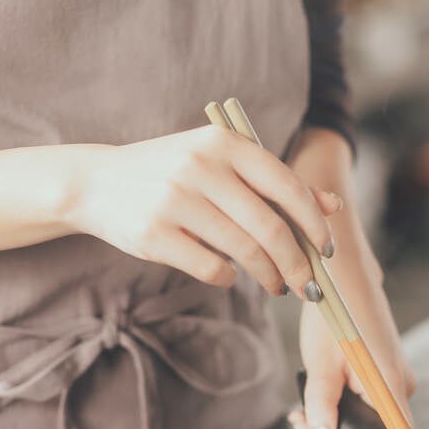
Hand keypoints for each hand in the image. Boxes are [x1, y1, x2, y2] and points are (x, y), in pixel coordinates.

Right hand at [67, 126, 340, 298]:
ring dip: (269, 276)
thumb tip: (332, 205)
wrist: (97, 183)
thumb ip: (275, 182)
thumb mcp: (222, 164)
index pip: (287, 186)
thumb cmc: (173, 173)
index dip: (314, 224)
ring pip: (244, 251)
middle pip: (270, 227)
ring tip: (275, 285)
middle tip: (306, 285)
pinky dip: (229, 278)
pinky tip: (229, 274)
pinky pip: (211, 268)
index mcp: (224, 143)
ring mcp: (174, 199)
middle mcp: (200, 166)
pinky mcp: (154, 233)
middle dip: (296, 264)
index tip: (327, 251)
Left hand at [291, 281, 415, 428]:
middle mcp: (400, 391)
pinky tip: (318, 401)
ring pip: (368, 422)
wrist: (344, 277)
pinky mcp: (385, 377)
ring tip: (301, 414)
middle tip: (300, 426)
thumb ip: (322, 409)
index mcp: (391, 391)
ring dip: (334, 424)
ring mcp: (395, 383)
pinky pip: (368, 406)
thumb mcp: (320, 366)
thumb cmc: (335, 315)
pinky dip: (342, 409)